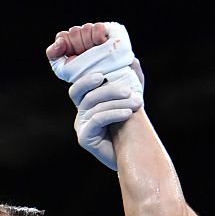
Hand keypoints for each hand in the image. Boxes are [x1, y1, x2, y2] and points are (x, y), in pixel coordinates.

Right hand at [48, 22, 143, 169]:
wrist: (133, 156)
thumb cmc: (131, 128)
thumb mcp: (131, 100)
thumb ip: (131, 80)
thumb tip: (132, 59)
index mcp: (87, 104)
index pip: (78, 88)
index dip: (85, 80)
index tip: (101, 75)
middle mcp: (81, 115)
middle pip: (87, 96)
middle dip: (107, 90)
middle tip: (128, 90)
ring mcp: (81, 127)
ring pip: (94, 107)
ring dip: (117, 102)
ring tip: (136, 103)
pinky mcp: (85, 138)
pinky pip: (96, 120)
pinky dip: (113, 114)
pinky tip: (128, 113)